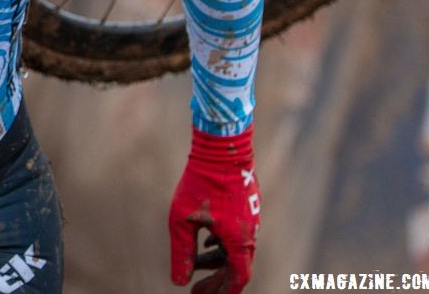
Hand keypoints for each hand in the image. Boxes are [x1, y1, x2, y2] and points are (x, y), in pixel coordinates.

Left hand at [169, 124, 259, 293]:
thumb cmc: (200, 182)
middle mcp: (250, 233)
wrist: (221, 148)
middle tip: (195, 291)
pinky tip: (205, 241)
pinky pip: (234, 234)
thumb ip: (182, 251)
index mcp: (239, 241)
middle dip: (216, 281)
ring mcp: (249, 220)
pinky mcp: (244, 207)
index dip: (221, 291)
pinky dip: (219, 243)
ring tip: (195, 265)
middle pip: (235, 267)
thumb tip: (179, 280)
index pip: (237, 278)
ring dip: (215, 260)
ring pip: (234, 249)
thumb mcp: (182, 219)